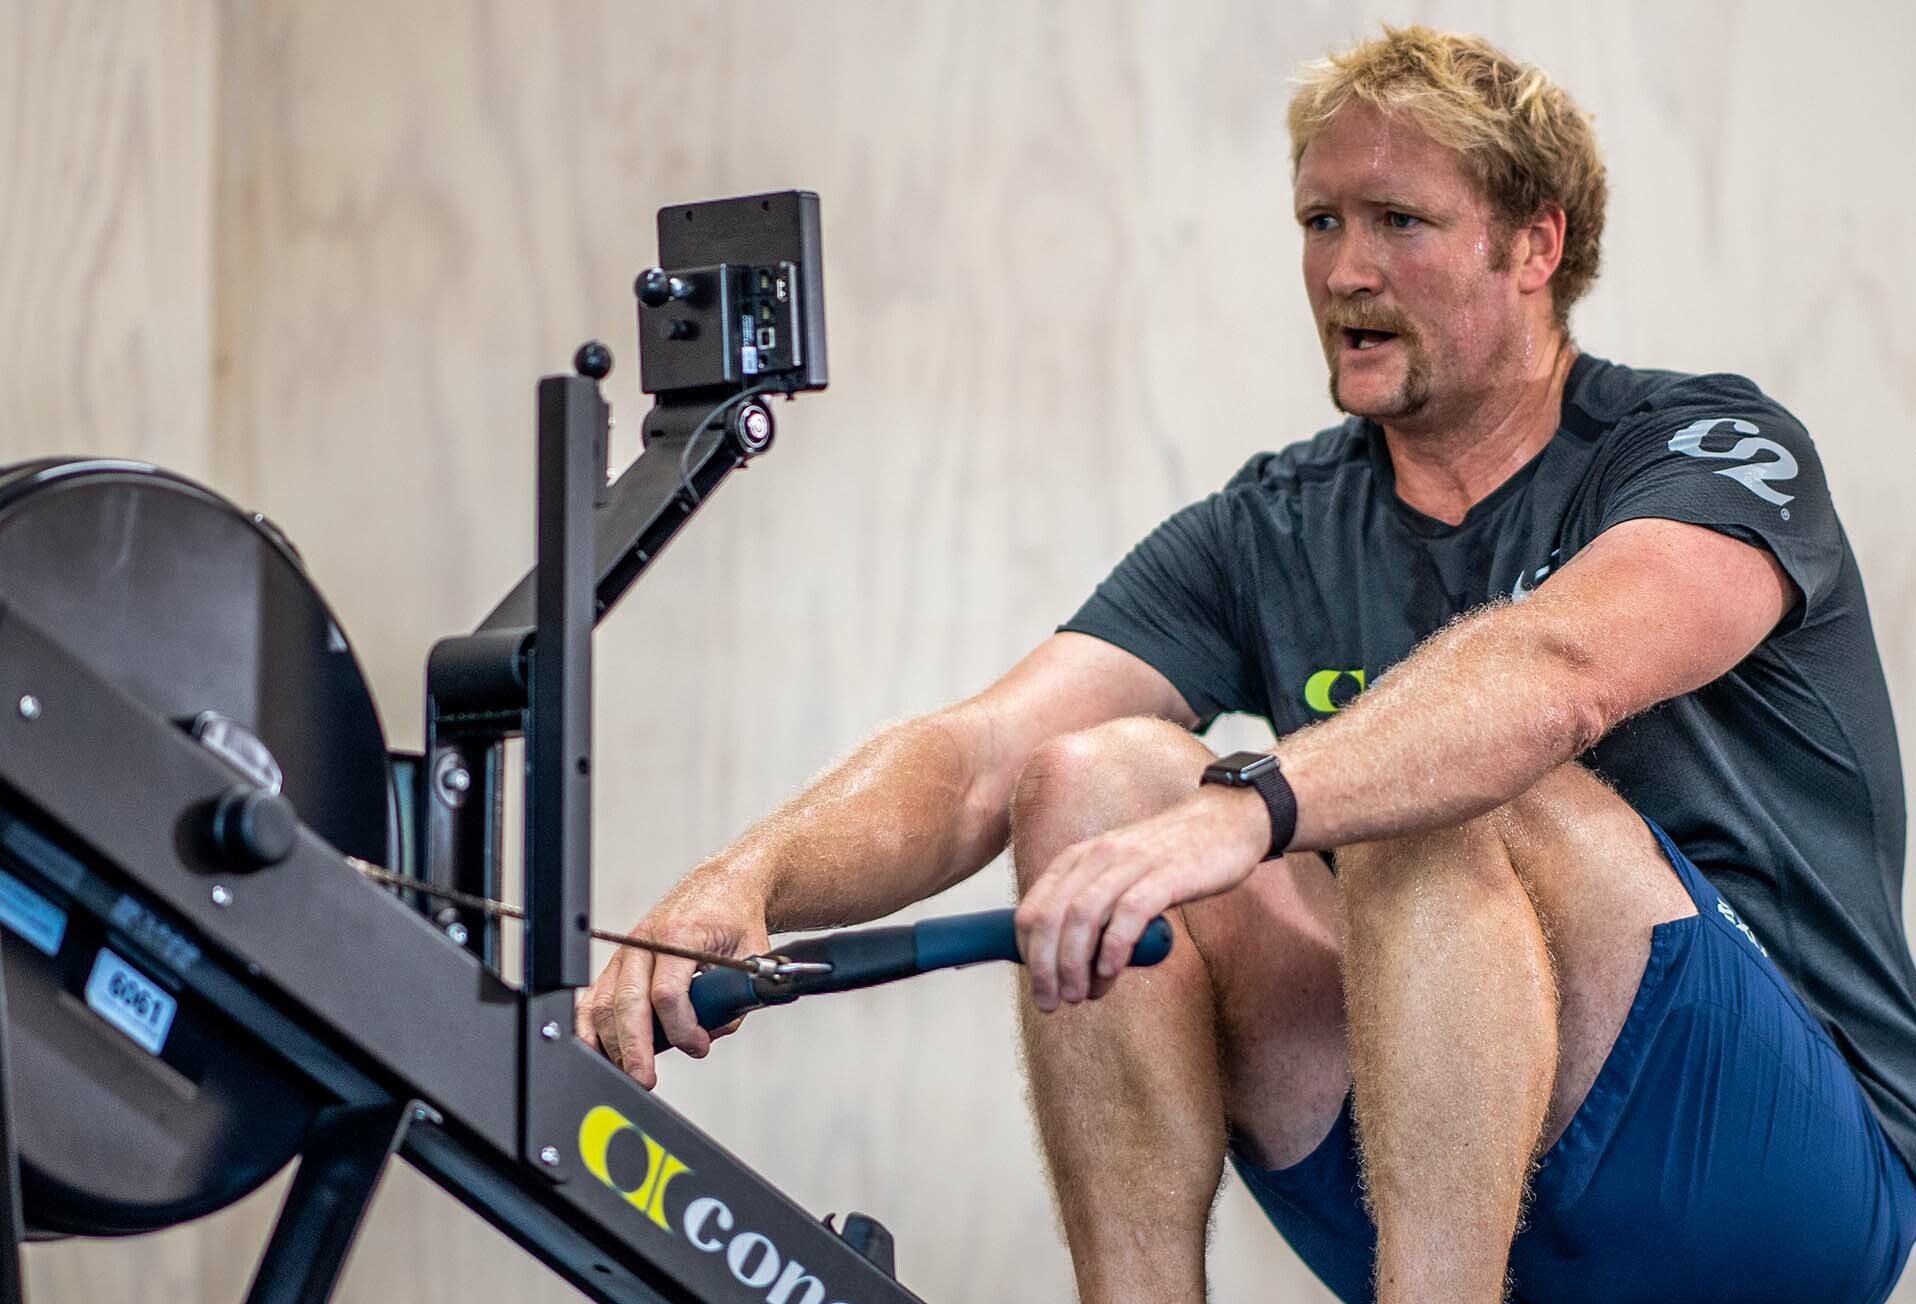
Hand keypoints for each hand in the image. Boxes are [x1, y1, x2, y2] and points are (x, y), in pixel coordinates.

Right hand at [574, 880, 769, 1089]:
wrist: (720, 886)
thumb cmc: (734, 915)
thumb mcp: (751, 953)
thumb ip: (736, 998)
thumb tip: (711, 1033)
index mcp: (679, 933)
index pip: (667, 993)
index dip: (681, 1028)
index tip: (699, 1045)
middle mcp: (645, 941)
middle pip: (628, 1003)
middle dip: (635, 1048)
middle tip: (646, 1077)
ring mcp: (627, 951)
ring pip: (604, 1004)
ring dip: (614, 1044)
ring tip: (631, 1071)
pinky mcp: (618, 961)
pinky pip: (594, 998)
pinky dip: (591, 1028)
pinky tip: (601, 1050)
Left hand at [1013, 785, 1269, 1010]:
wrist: (1225, 821)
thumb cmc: (1170, 858)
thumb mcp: (1117, 874)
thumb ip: (1093, 905)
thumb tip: (1068, 960)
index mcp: (1078, 858)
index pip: (1032, 908)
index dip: (1027, 954)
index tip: (1039, 985)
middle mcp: (1097, 856)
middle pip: (1051, 916)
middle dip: (1044, 967)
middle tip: (1050, 1003)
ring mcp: (1131, 863)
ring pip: (1083, 916)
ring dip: (1074, 964)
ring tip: (1079, 996)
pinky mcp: (1166, 874)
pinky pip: (1129, 914)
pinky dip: (1113, 948)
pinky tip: (1110, 973)